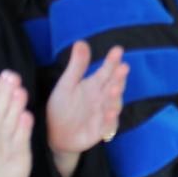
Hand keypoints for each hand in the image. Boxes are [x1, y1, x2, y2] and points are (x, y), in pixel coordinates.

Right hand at [0, 70, 34, 176]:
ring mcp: (5, 149)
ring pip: (8, 126)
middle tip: (11, 75)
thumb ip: (6, 116)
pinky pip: (19, 143)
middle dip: (4, 94)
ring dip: (14, 108)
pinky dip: (22, 130)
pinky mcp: (17, 160)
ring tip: (20, 91)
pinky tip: (27, 116)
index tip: (6, 73)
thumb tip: (14, 92)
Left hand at [46, 42, 127, 157]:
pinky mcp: (100, 131)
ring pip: (113, 104)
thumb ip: (77, 66)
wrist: (54, 135)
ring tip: (114, 90)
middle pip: (114, 86)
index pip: (106, 70)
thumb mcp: (67, 84)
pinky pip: (108, 126)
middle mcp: (103, 98)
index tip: (118, 50)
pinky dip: (110, 120)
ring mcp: (103, 114)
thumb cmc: (62, 107)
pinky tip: (110, 113)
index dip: (112, 61)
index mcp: (95, 84)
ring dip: (115, 98)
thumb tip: (81, 42)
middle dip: (119, 77)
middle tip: (123, 67)